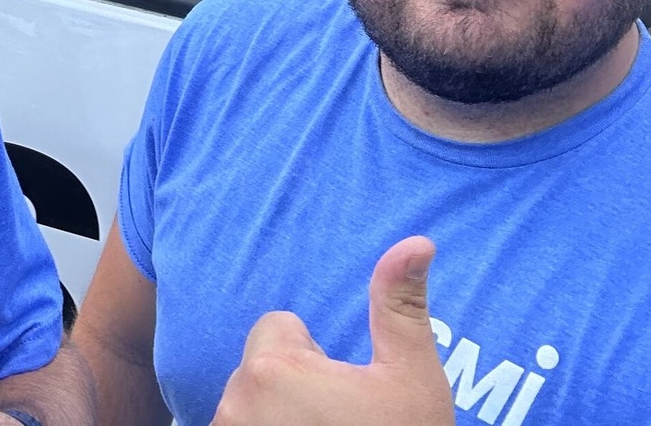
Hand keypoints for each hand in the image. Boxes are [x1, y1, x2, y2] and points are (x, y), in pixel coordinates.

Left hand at [209, 237, 452, 425]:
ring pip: (247, 407)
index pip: (277, 328)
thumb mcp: (412, 379)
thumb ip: (400, 307)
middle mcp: (234, 404)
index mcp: (272, 368)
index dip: (314, 358)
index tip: (342, 396)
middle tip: (338, 423)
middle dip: (291, 389)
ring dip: (274, 419)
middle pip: (259, 369)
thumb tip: (416, 242)